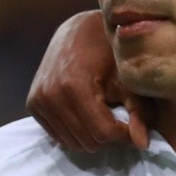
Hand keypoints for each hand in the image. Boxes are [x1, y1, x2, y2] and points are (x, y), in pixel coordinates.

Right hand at [26, 10, 151, 149]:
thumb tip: (142, 145)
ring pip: (73, 143)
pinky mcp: (33, 104)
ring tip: (103, 113)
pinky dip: (76, 131)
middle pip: (89, 141)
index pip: (104, 132)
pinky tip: (86, 113)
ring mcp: (38, 100)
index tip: (134, 123)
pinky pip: (59, 136)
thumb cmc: (110, 53)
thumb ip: (139, 112)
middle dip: (109, 134)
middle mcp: (51, 95)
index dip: (125, 134)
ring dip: (93, 135)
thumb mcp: (129, 80)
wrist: (78, 31)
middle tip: (119, 116)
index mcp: (75, 86)